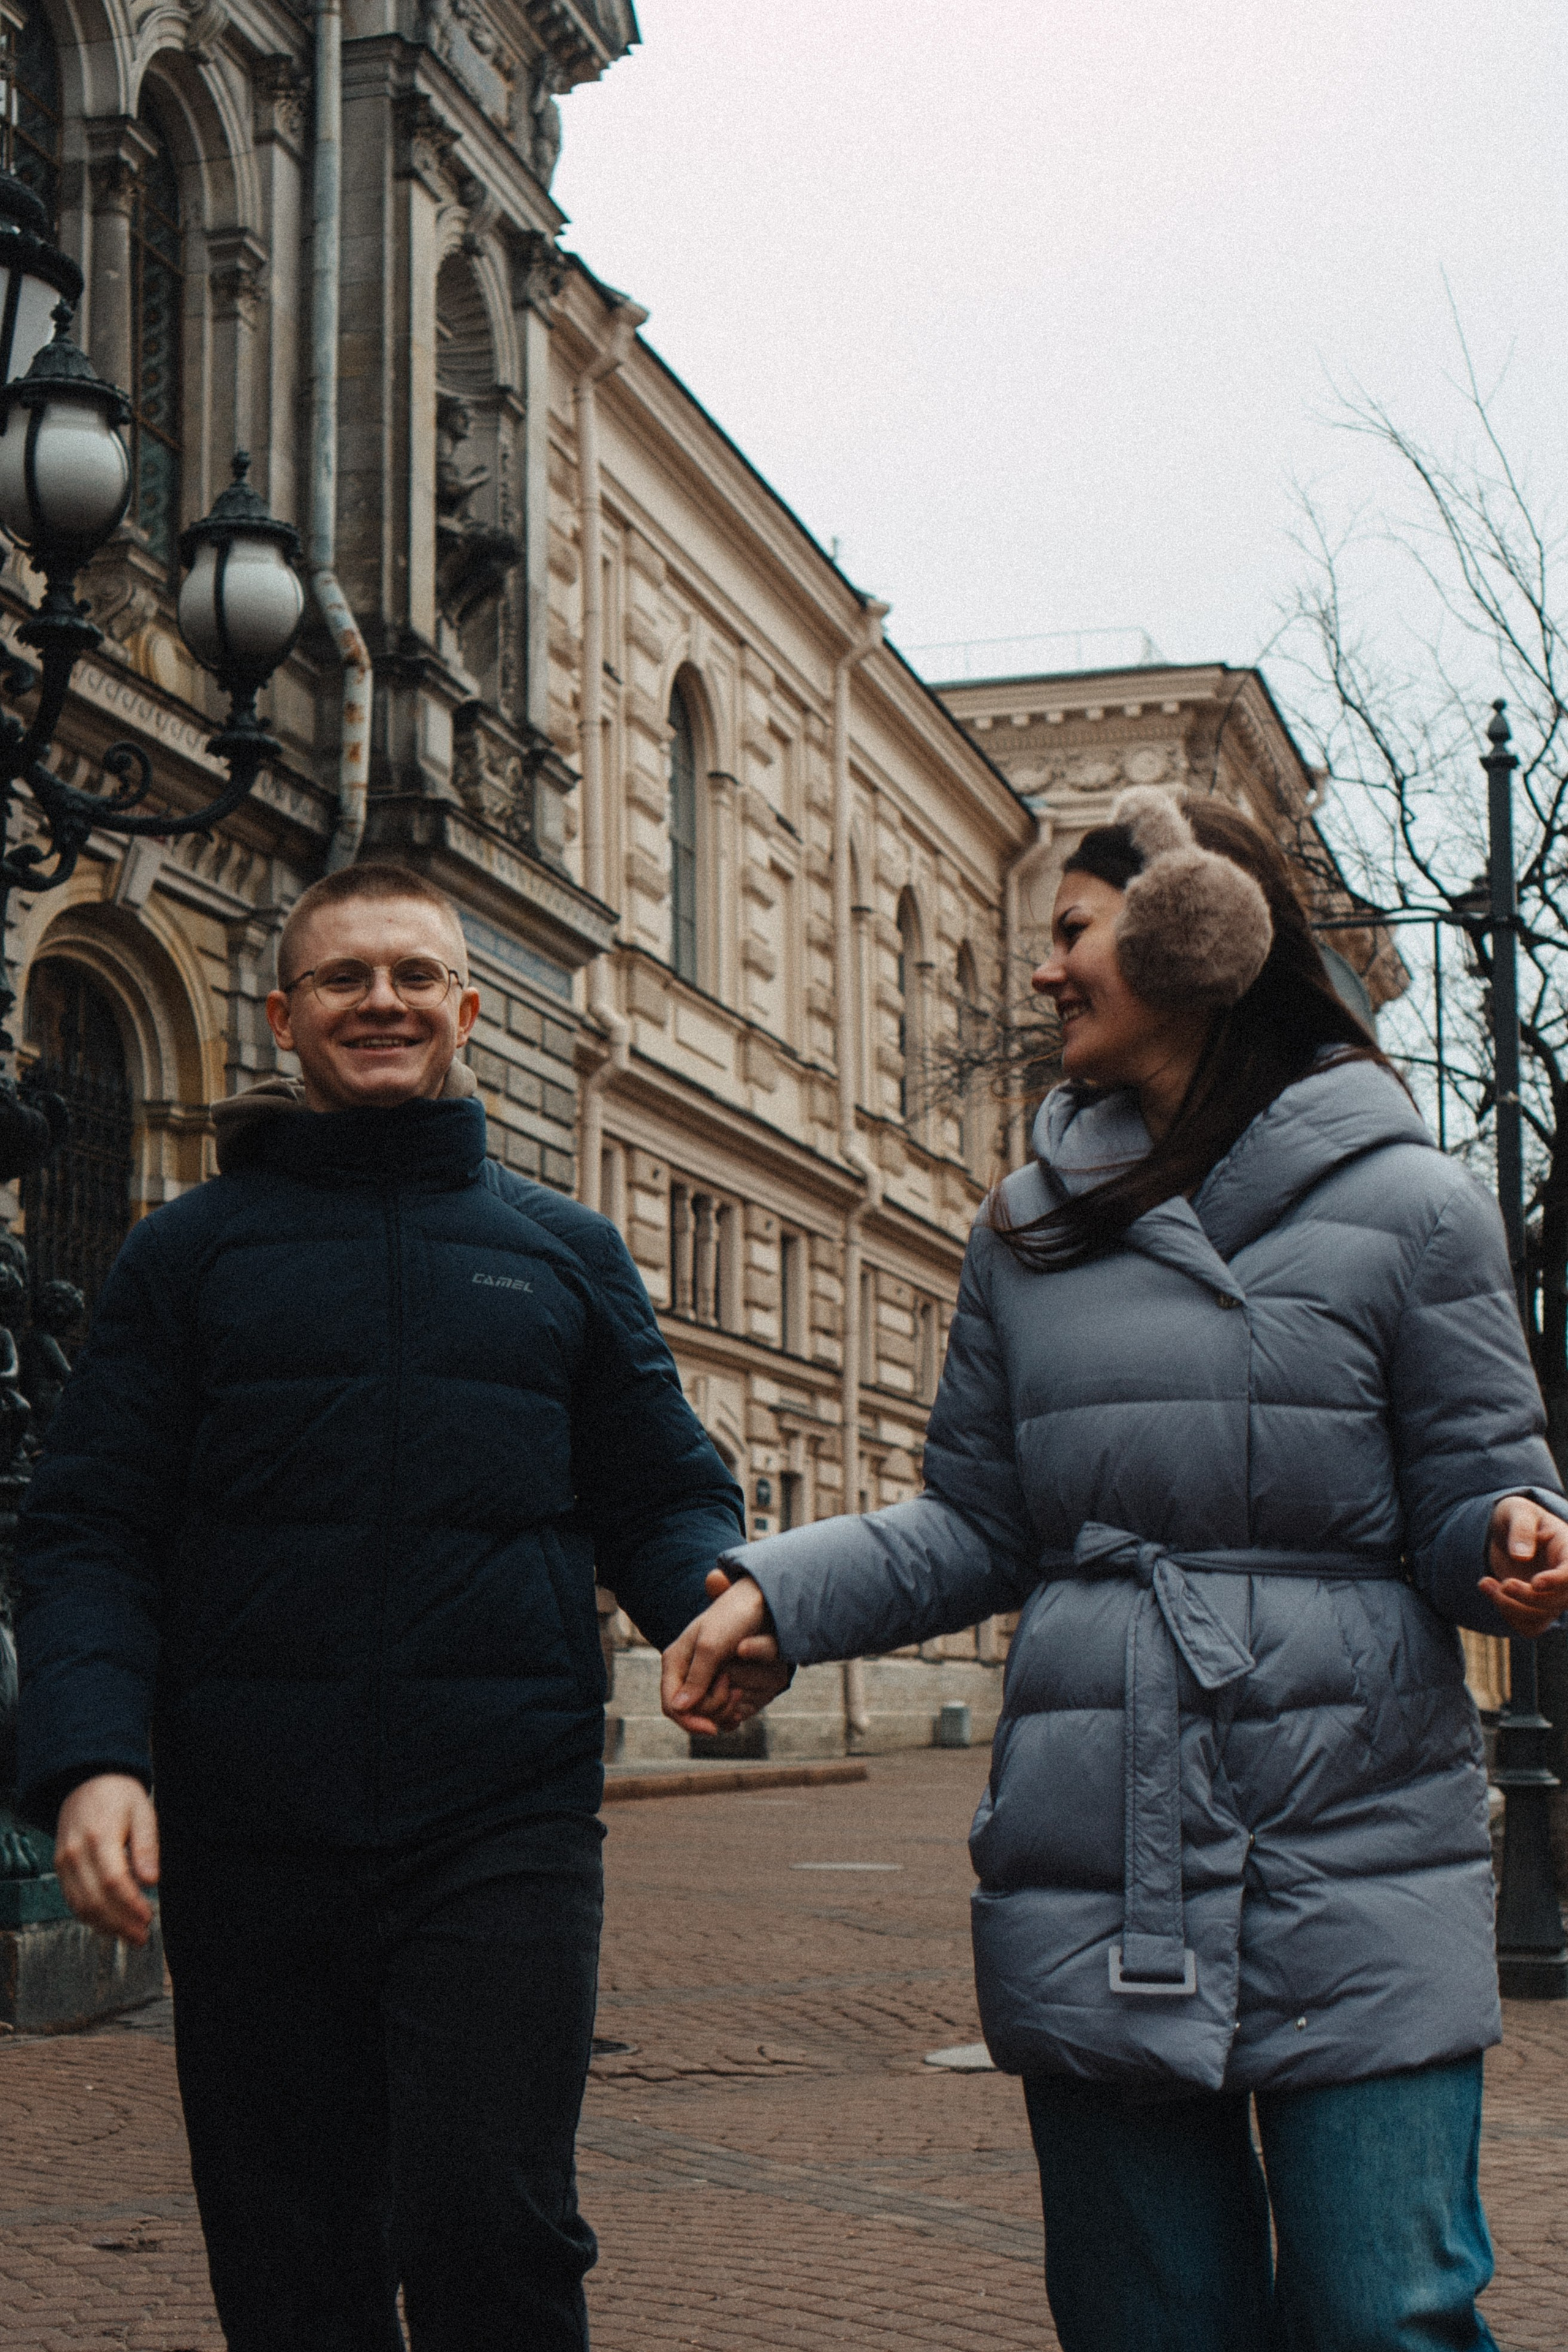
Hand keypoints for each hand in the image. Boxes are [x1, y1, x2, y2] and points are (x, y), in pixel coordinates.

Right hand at [53, 1774, 159, 1945]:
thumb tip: (151, 1880)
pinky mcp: (60, 1868)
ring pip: (81, 1906)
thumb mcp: (143, 1810)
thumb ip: (148, 1845)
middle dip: (120, 1924)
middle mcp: (75, 1853)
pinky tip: (110, 1924)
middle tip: (142, 1936)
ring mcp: (64, 1862)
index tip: (149, 1917)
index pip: (113, 1882)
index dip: (131, 1905)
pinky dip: (90, 1917)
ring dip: (105, 1926)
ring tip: (130, 1936)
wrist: (85, 1782)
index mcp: (99, 1837)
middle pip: (95, 1900)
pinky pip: (72, 1900)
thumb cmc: (119, 1796)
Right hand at [662, 1568, 787, 1735]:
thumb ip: (696, 1677)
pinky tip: (740, 1704)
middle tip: (735, 1692)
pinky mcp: (715, 1676)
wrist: (757, 1601)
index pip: (671, 1705)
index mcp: (675, 1660)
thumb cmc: (734, 1618)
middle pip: (688, 1711)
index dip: (689, 1721)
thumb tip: (678, 1708)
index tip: (714, 1728)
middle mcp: (684, 1669)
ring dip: (723, 1709)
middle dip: (711, 1710)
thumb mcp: (713, 1646)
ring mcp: (700, 1673)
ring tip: (740, 1692)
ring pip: (703, 1710)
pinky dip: (728, 1709)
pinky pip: (716, 1705)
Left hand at [1479, 1496, 1567, 1636]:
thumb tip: (1521, 1555)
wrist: (1505, 1531)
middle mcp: (1565, 1577)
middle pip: (1558, 1600)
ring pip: (1542, 1617)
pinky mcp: (1536, 1608)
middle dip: (1527, 1597)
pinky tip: (1491, 1592)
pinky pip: (1530, 1627)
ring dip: (1510, 1607)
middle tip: (1502, 1583)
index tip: (1535, 1582)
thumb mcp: (1517, 1511)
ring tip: (1485, 1583)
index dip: (1557, 1581)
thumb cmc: (1516, 1516)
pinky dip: (1509, 1617)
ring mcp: (1552, 1595)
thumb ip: (1521, 1529)